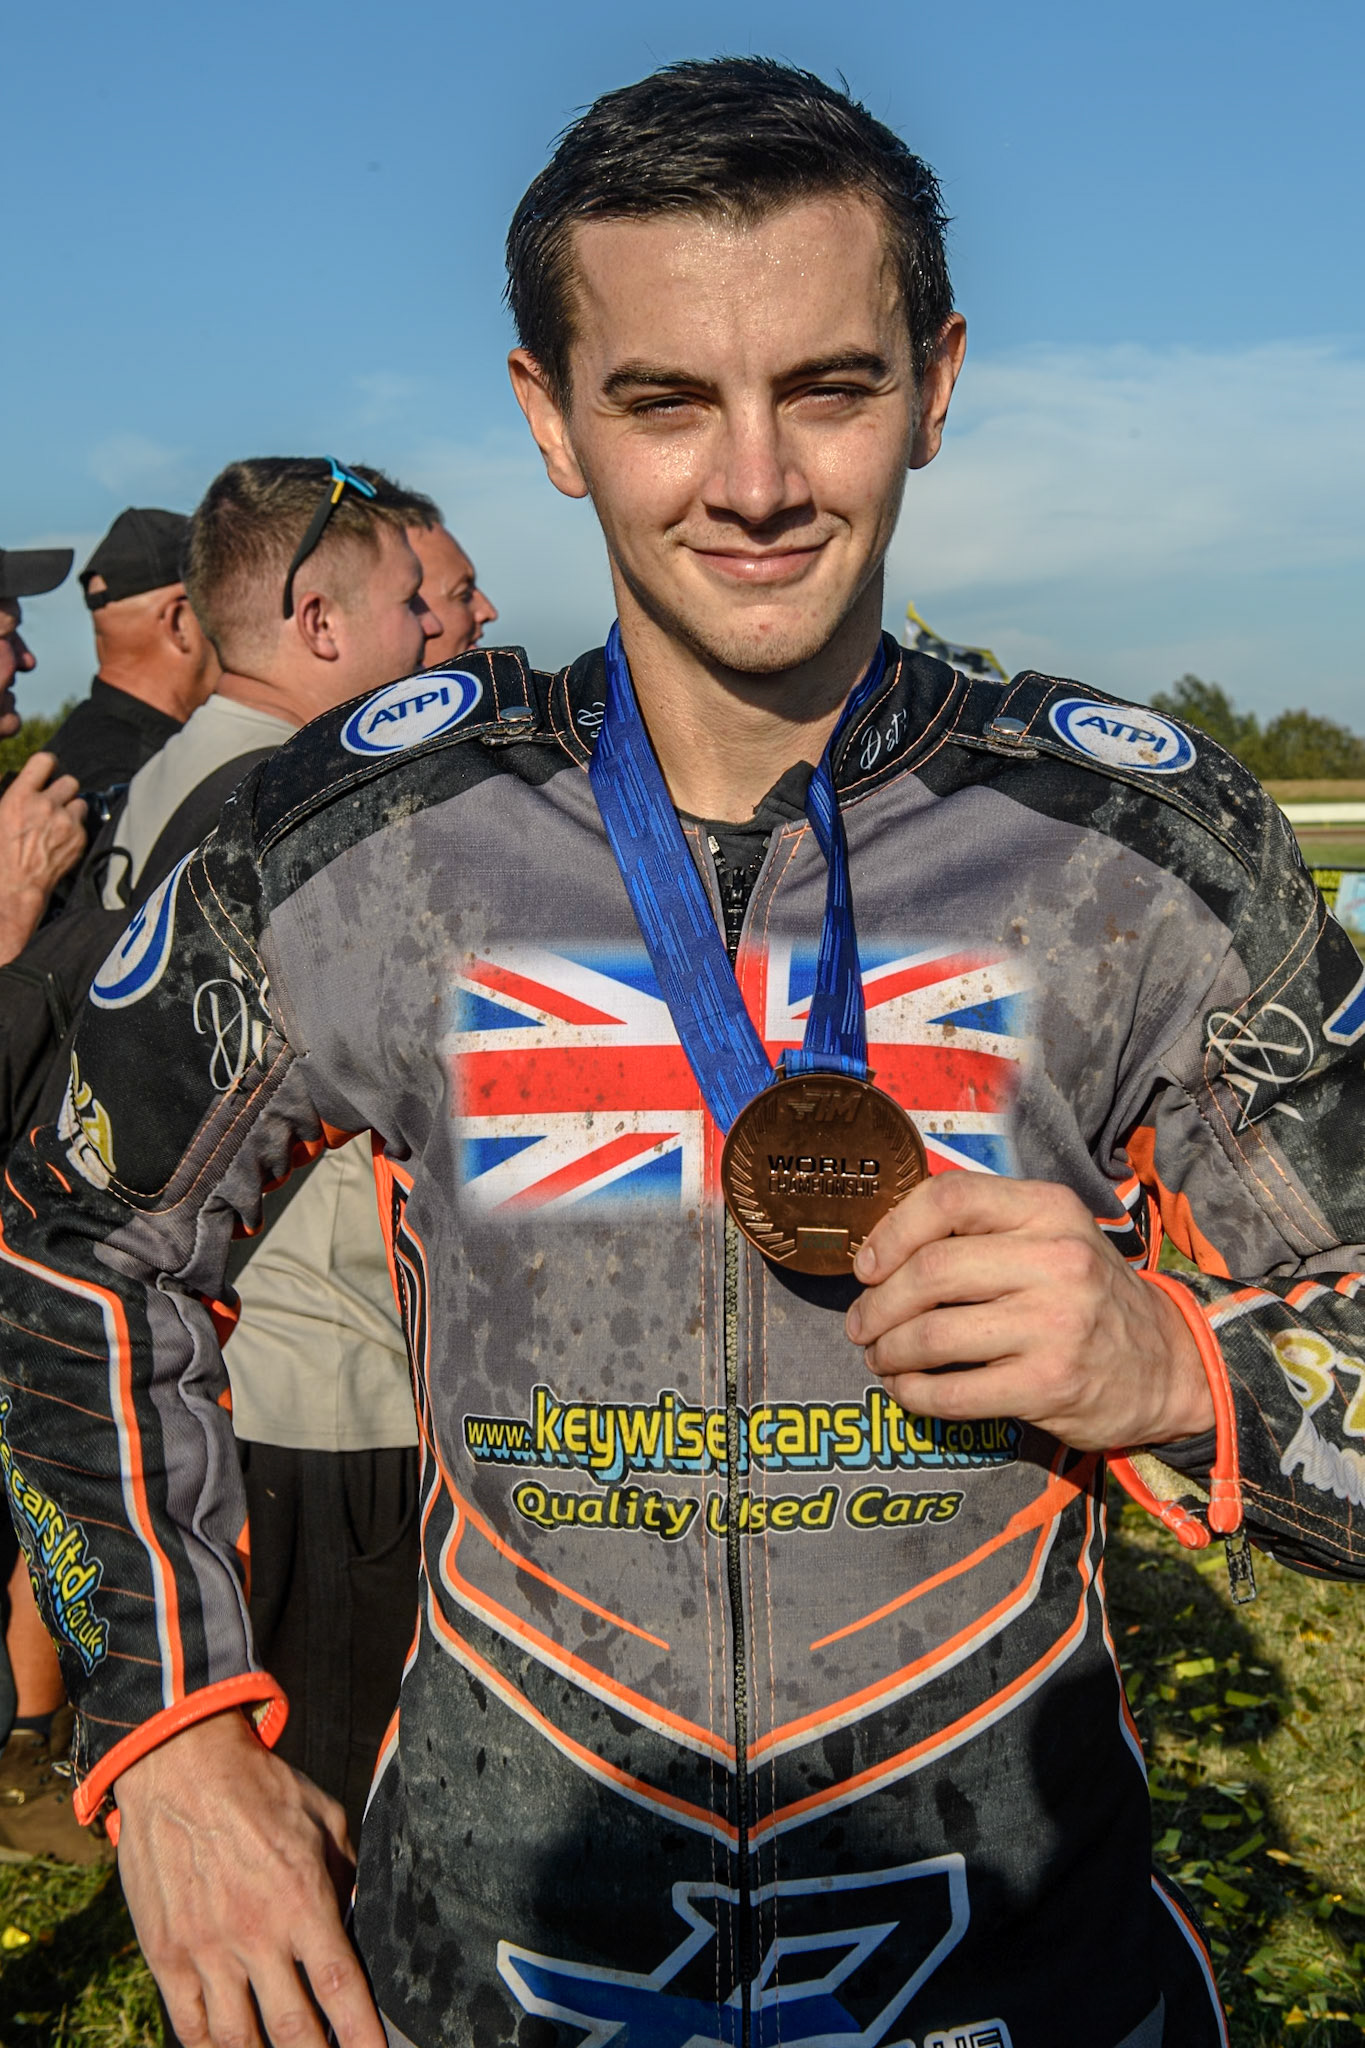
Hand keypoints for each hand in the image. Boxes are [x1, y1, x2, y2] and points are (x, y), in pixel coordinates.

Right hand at [0, 751, 87, 964]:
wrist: (16, 885)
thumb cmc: (1, 852)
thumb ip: (14, 796)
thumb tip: (24, 785)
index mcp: (20, 796)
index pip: (44, 761)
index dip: (47, 764)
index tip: (46, 771)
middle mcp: (46, 805)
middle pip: (69, 781)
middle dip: (62, 791)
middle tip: (53, 802)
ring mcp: (65, 822)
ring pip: (80, 802)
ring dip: (71, 809)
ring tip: (58, 823)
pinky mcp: (79, 838)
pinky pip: (83, 823)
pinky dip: (75, 829)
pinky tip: (60, 840)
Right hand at [114, 1709, 384, 2047]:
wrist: (179, 1765)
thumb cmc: (258, 1785)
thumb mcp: (321, 1816)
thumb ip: (344, 1872)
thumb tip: (357, 1912)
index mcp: (301, 1899)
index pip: (340, 1986)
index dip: (361, 2034)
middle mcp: (255, 1932)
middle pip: (292, 2028)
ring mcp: (206, 1948)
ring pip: (237, 2038)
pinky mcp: (166, 1952)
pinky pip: (188, 2022)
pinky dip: (209, 2047)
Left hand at [844, 1175, 1212, 1450]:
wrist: (1166, 1365)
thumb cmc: (1087, 1295)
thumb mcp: (1053, 1237)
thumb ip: (984, 1229)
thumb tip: (884, 1246)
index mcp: (1049, 1210)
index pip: (949, 1198)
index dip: (892, 1231)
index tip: (867, 1267)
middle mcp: (1057, 1260)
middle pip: (930, 1270)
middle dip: (878, 1303)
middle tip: (862, 1324)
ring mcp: (1055, 1324)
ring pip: (933, 1334)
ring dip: (889, 1350)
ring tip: (881, 1356)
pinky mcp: (1049, 1384)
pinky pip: (954, 1392)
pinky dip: (914, 1393)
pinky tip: (908, 1389)